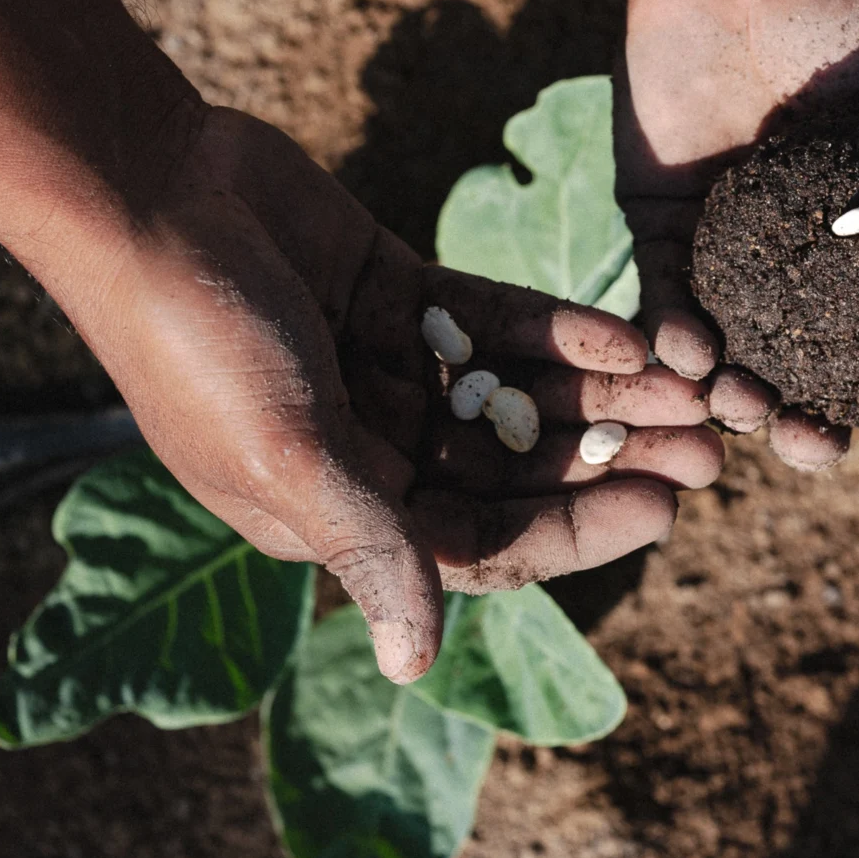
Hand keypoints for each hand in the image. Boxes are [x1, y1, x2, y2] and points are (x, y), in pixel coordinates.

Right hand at [68, 106, 720, 681]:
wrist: (147, 192)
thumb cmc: (199, 338)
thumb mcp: (289, 450)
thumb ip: (368, 543)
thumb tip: (413, 665)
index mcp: (343, 510)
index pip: (487, 544)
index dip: (582, 531)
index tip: (668, 507)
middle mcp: (376, 447)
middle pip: (521, 467)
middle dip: (615, 458)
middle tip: (711, 445)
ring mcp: (393, 369)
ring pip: (523, 394)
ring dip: (607, 396)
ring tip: (695, 384)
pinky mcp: (403, 295)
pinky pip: (499, 321)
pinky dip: (560, 331)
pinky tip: (629, 336)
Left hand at [611, 0, 858, 476]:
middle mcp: (818, 279)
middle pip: (819, 390)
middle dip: (818, 437)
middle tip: (817, 445)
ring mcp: (740, 263)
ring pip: (739, 365)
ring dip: (743, 405)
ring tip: (749, 409)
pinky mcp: (667, 234)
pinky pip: (665, 305)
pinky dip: (675, 339)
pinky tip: (692, 356)